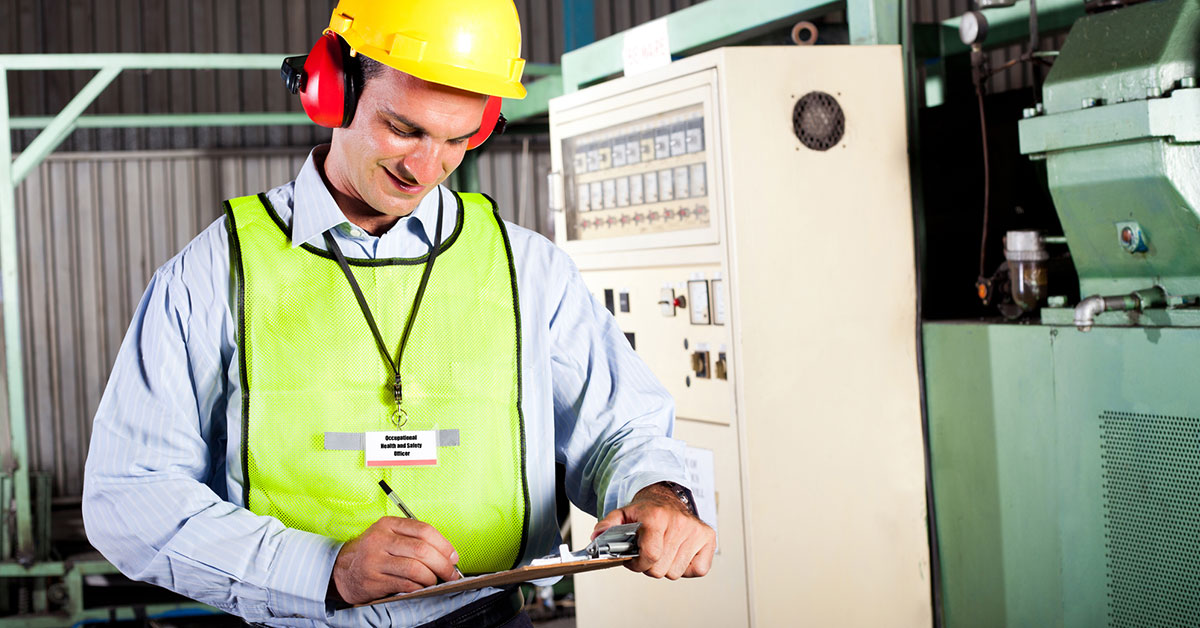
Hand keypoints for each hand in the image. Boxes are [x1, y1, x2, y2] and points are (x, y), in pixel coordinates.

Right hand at [328, 516, 460, 604]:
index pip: (424, 530)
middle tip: (450, 573)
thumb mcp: (388, 536)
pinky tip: (421, 587)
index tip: (453, 556)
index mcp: (388, 524)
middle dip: (442, 564)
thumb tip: (447, 554)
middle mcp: (380, 540)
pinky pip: (405, 584)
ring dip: (431, 577)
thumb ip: (413, 539)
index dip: (444, 545)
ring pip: (415, 568)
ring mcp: (374, 560)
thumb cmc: (374, 552)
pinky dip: (418, 587)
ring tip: (435, 581)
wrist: (342, 570)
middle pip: (422, 550)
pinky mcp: (373, 580)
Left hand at [592, 483, 715, 579]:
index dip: (639, 563)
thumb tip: (596, 537)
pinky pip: (698, 570)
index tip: (636, 559)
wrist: (667, 497)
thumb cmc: (647, 511)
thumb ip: (607, 525)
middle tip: (649, 553)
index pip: (651, 555)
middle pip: (661, 569)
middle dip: (651, 565)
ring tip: (664, 550)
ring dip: (667, 566)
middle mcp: (680, 523)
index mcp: (657, 517)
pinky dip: (687, 567)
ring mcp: (696, 531)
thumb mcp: (623, 514)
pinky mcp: (708, 538)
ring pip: (676, 572)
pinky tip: (679, 553)